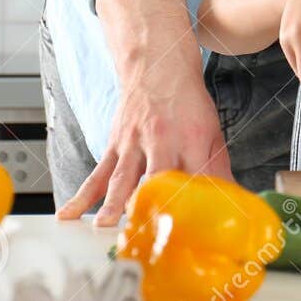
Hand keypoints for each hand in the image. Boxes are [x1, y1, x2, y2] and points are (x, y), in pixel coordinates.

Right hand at [57, 56, 231, 226]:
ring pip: (122, 178)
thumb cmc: (188, 104)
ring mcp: (133, 144)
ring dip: (113, 204)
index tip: (189, 229)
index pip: (193, 175)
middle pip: (155, 178)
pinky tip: (69, 214)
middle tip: (144, 233)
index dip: (192, 203)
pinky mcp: (115, 145)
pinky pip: (97, 174)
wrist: (158, 66)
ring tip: (105, 227)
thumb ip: (219, 170)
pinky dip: (83, 196)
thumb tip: (231, 203)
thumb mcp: (212, 132)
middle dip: (150, 207)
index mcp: (190, 139)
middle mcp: (161, 141)